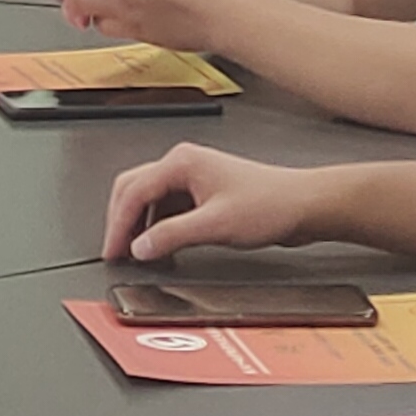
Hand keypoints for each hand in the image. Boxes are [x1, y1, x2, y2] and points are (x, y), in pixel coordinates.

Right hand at [102, 140, 329, 261]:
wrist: (303, 205)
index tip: (111, 250)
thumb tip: (139, 247)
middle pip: (134, 189)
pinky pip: (168, 208)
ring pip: (150, 199)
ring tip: (136, 253)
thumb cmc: (270, 204)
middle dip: (121, 221)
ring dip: (139, 225)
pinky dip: (158, 227)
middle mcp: (183, 165)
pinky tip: (161, 246)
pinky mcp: (203, 193)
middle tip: (116, 251)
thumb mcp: (215, 225)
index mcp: (181, 163)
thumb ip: (172, 236)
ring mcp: (193, 178)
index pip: (133, 192)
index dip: (117, 225)